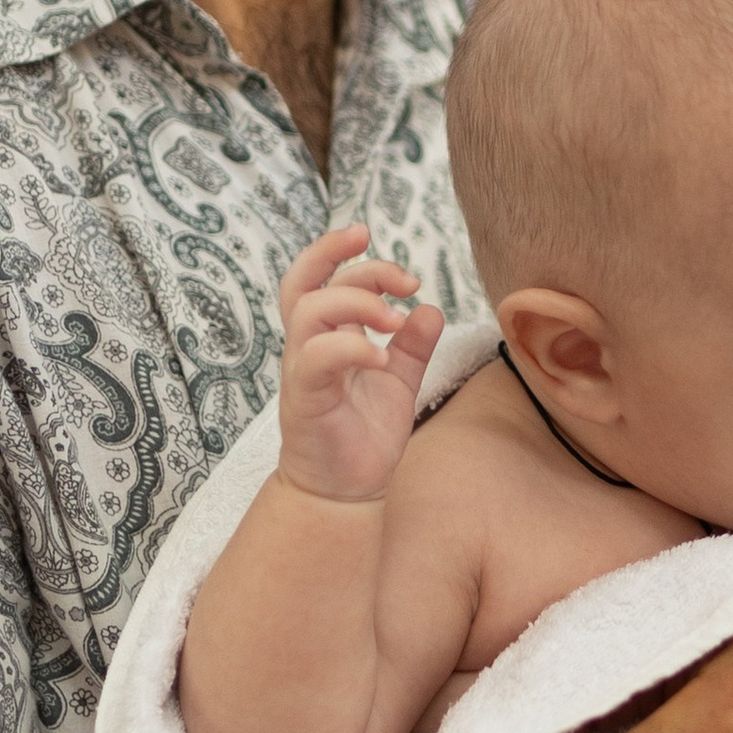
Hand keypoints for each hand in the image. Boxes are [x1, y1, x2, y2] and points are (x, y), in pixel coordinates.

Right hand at [273, 225, 442, 503]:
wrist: (345, 492)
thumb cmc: (363, 436)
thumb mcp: (398, 382)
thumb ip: (412, 345)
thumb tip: (431, 309)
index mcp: (326, 338)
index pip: (317, 279)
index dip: (336, 251)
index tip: (373, 239)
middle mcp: (307, 349)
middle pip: (305, 285)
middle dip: (346, 264)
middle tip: (402, 277)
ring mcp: (302, 373)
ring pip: (308, 313)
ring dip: (357, 304)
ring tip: (396, 320)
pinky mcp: (305, 400)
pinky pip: (317, 359)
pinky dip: (353, 348)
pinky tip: (384, 358)